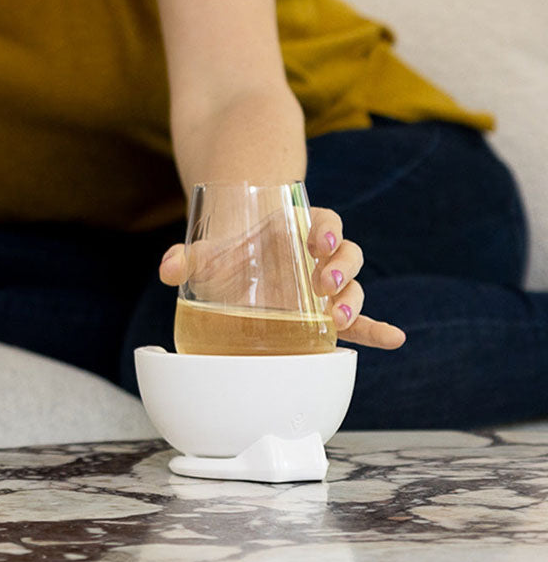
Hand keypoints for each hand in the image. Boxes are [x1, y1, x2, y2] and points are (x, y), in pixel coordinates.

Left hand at [160, 206, 405, 349]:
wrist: (235, 272)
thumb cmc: (227, 257)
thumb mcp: (206, 255)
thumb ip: (185, 258)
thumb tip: (167, 269)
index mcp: (296, 229)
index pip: (324, 221)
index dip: (326, 229)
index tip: (317, 240)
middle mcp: (318, 256)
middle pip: (347, 253)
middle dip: (340, 266)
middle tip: (322, 280)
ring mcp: (325, 286)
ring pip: (354, 284)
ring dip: (353, 297)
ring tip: (339, 315)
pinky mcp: (327, 315)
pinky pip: (361, 321)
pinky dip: (377, 329)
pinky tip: (394, 339)